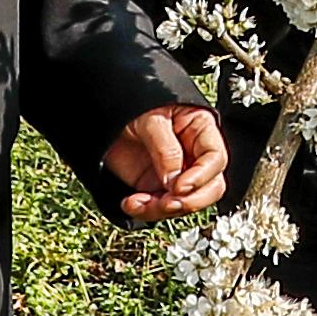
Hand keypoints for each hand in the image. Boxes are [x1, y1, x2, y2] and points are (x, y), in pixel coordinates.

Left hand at [101, 102, 225, 219]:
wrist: (101, 113)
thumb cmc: (131, 104)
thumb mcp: (150, 119)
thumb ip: (165, 148)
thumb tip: (175, 179)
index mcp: (199, 129)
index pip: (214, 158)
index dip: (202, 176)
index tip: (180, 187)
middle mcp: (192, 154)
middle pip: (210, 187)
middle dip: (190, 201)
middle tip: (168, 203)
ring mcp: (176, 173)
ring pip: (185, 203)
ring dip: (163, 209)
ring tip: (140, 203)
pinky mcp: (156, 186)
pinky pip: (160, 208)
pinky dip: (146, 211)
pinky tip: (131, 203)